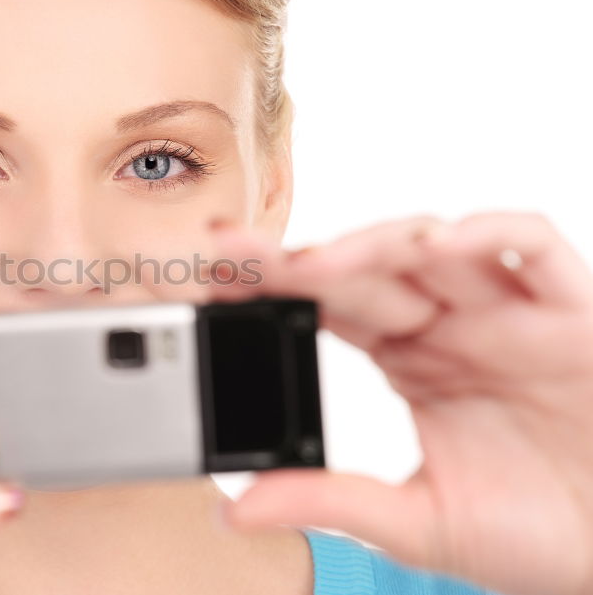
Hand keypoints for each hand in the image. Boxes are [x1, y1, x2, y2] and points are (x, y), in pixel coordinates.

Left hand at [206, 211, 592, 594]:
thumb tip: (233, 512)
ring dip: (372, 244)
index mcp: (407, 358)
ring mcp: (508, 312)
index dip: (271, 285)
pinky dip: (488, 234)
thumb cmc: (533, 532)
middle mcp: (451, 323)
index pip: (326, 302)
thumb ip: (331, 503)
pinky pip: (532, 246)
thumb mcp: (415, 523)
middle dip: (297, 258)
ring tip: (314, 261)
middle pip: (364, 268)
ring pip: (433, 246)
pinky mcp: (572, 312)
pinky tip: (436, 247)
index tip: (211, 279)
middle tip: (227, 251)